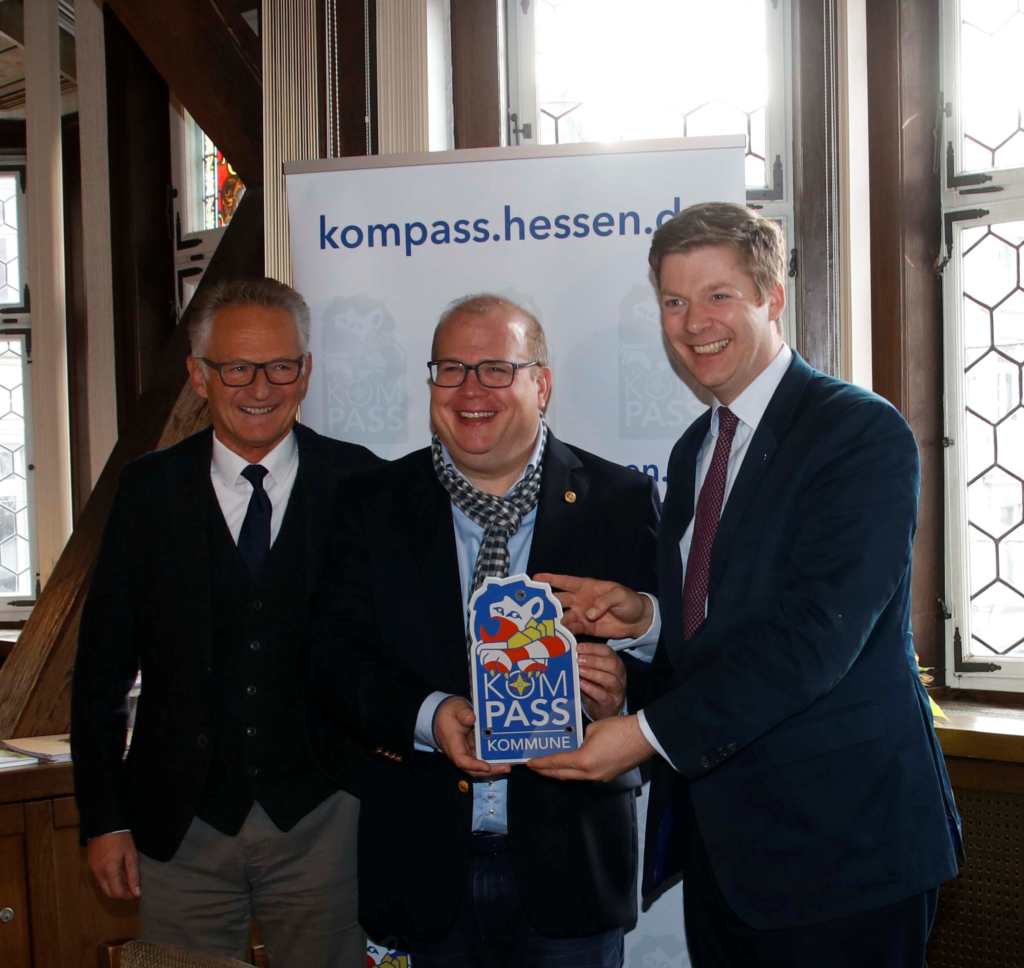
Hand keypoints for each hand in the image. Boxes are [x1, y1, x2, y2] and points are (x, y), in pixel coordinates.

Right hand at [87, 831, 140, 899]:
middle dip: (121, 894)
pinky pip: (99, 880)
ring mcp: (93, 871)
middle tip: (132, 888)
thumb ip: (134, 875)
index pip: (117, 893)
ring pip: (104, 888)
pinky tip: (118, 873)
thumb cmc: (121, 839)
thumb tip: (137, 893)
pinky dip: (109, 882)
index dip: (128, 896)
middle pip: (109, 894)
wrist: (105, 825)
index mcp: (109, 871)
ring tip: (127, 879)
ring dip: (115, 888)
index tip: (137, 892)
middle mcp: (98, 874)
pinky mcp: (91, 866)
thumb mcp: (132, 855)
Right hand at [433, 696, 510, 778]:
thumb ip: (463, 713)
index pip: (462, 760)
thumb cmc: (449, 712)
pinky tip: (504, 758)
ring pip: (478, 766)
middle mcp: (460, 752)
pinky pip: (482, 759)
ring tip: (508, 766)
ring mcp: (467, 752)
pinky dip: (492, 760)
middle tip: (506, 768)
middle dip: (490, 771)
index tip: (486, 766)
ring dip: (493, 768)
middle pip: (473, 769)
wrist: (442, 714)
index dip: (474, 765)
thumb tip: (472, 718)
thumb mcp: (455, 708)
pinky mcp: (473, 749)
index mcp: (453, 744)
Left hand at [528, 714, 654, 782]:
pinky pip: (586, 775)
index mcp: (583, 761)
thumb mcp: (593, 729)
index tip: (529, 764)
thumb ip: (580, 738)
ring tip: (549, 767)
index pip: (556, 764)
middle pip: (562, 775)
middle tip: (534, 767)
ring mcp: (600, 777)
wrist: (643, 737)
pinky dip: (574, 771)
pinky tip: (571, 764)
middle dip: (547, 771)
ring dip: (560, 772)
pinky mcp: (608, 776)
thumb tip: (578, 743)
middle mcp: (589, 774)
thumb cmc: (618, 729)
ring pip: (574, 777)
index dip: (541, 764)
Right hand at [535, 573, 651, 639]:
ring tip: (542, 627)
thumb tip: (589, 614)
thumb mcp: (619, 595)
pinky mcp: (586, 629)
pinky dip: (564, 633)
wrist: (639, 620)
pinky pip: (572, 630)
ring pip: (563, 617)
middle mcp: (579, 600)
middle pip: (559, 600)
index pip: (565, 582)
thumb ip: (604, 602)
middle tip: (533, 608)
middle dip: (546, 603)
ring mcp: (581, 615)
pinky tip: (556, 637)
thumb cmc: (629, 601)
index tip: (536, 579)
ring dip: (554, 621)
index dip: (550, 579)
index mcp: (586, 587)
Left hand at [577, 641, 626, 719]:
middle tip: (578, 660)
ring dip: (593, 674)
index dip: (593, 648)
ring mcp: (618, 690)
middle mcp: (620, 675)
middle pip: (612, 664)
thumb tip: (571, 653)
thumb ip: (585, 662)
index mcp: (615, 663)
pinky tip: (582, 684)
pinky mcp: (612, 703)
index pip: (607, 651)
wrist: (604, 709)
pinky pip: (603, 696)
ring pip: (611, 680)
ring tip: (580, 671)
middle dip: (594, 660)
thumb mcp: (592, 672)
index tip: (578, 648)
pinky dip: (592, 689)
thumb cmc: (597, 686)